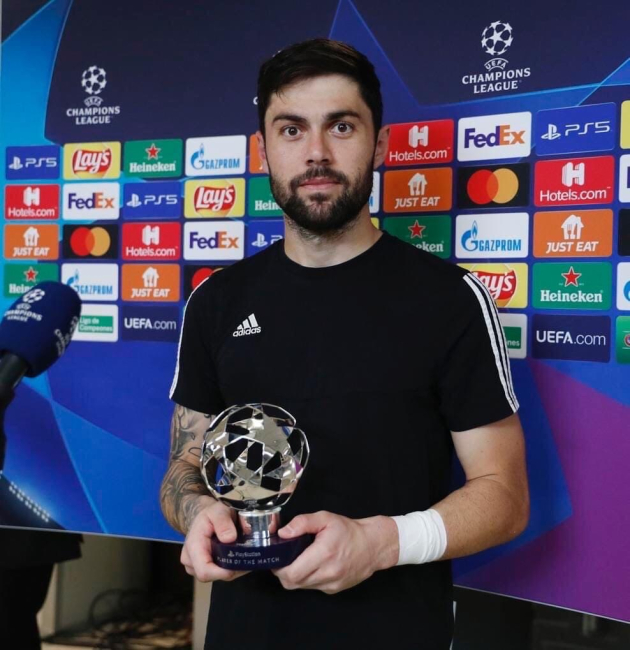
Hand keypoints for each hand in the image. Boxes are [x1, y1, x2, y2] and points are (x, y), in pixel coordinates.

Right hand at [181, 499, 247, 582]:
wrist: (204, 517)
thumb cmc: (210, 514)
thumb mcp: (218, 511)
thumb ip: (223, 522)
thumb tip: (230, 538)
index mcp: (193, 547)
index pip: (204, 571)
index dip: (223, 573)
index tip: (240, 564)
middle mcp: (191, 561)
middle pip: (214, 576)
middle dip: (233, 568)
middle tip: (250, 556)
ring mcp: (196, 567)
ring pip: (219, 576)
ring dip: (234, 567)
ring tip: (245, 554)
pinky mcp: (204, 568)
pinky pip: (220, 573)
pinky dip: (231, 566)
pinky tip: (239, 556)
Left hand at [272, 511, 398, 594]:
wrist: (373, 545)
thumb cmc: (349, 531)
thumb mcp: (325, 518)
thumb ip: (302, 523)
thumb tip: (283, 533)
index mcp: (324, 554)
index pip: (291, 573)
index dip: (279, 567)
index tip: (277, 557)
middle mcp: (328, 573)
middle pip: (292, 583)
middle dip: (283, 573)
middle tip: (283, 559)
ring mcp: (331, 584)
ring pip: (301, 587)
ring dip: (295, 576)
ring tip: (298, 560)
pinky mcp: (334, 590)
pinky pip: (313, 587)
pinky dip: (307, 579)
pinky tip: (312, 566)